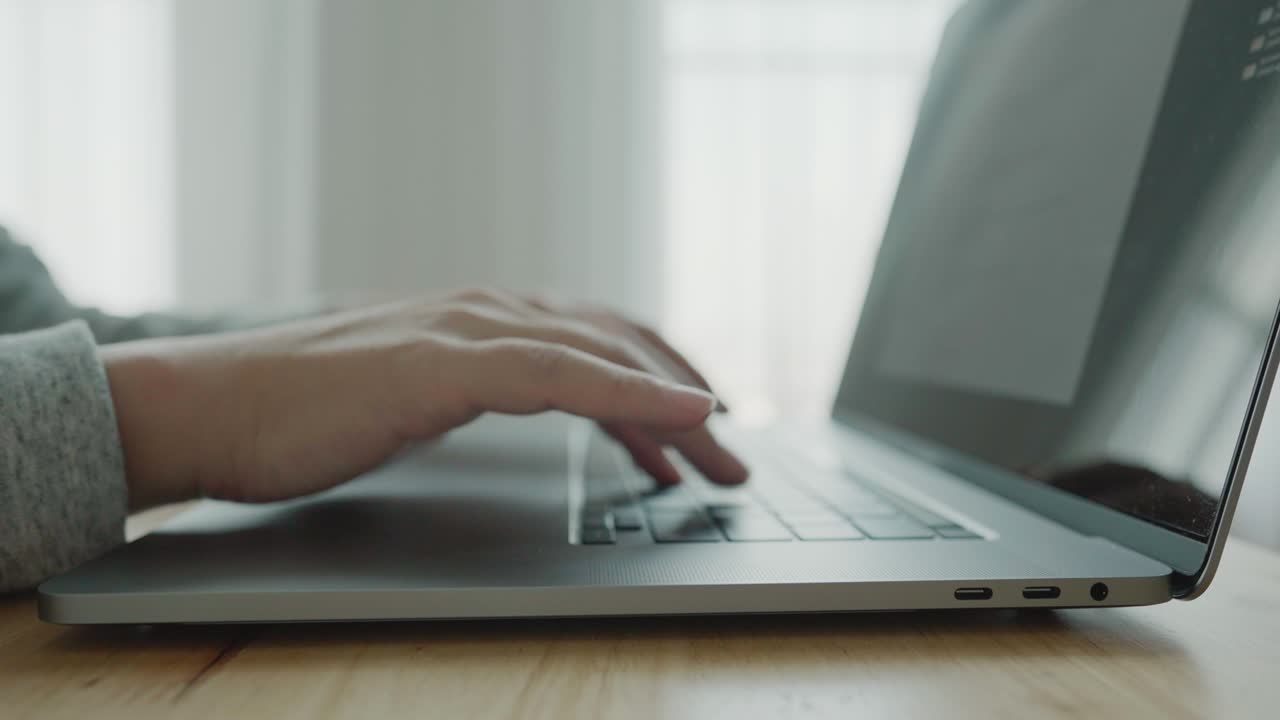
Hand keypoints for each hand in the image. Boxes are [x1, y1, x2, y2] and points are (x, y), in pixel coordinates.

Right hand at [102, 289, 747, 509]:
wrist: (215, 409)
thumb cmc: (308, 414)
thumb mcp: (418, 399)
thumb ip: (478, 390)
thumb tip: (534, 408)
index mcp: (482, 323)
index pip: (598, 345)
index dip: (659, 385)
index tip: (699, 432)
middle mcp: (486, 313)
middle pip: (618, 347)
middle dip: (683, 401)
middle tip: (730, 455)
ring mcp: (465, 332)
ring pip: (601, 357)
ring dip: (673, 404)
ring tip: (719, 450)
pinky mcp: (442, 364)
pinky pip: (560, 374)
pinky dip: (626, 393)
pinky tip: (674, 416)